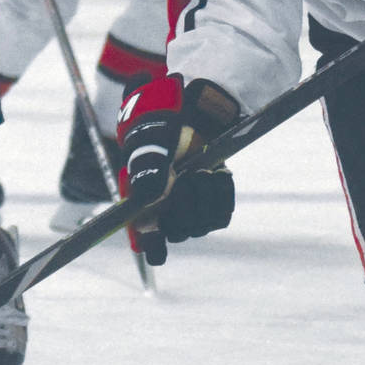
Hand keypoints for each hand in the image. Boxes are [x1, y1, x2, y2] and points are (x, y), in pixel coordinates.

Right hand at [117, 74, 238, 265]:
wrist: (191, 117)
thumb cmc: (161, 130)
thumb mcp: (151, 143)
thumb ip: (148, 167)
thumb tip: (149, 196)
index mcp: (142, 205)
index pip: (146, 241)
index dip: (152, 246)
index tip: (158, 246)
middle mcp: (166, 214)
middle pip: (178, 233)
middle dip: (185, 206)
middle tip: (186, 177)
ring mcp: (192, 212)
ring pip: (202, 226)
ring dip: (204, 197)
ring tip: (200, 170)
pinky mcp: (214, 205)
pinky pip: (222, 215)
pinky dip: (222, 194)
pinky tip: (218, 172)